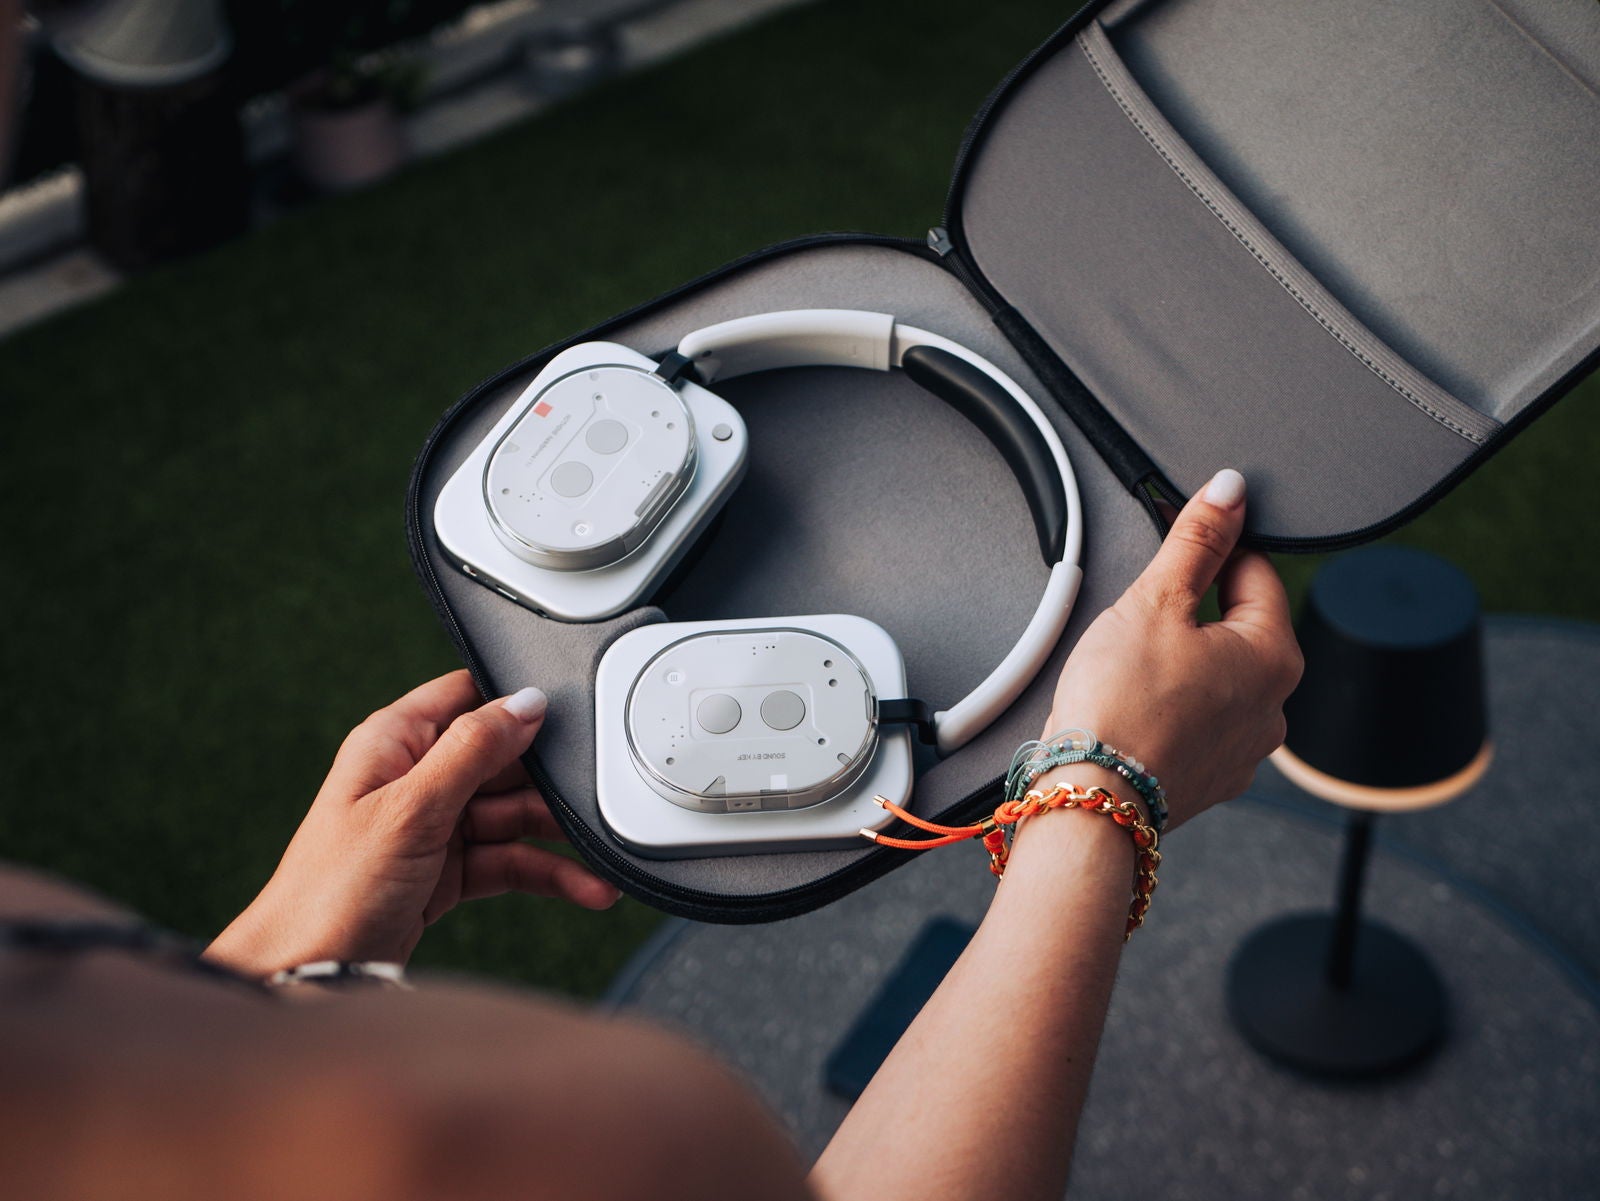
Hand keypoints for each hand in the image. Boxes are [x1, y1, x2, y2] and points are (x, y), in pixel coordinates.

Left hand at [206, 671, 619, 976]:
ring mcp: (434, 826)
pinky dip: (547, 873)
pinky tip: (584, 888)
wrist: (303, 979)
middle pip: (503, 760)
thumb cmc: (331, 892)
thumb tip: (526, 702)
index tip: (570, 719)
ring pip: (513, 815)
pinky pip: (510, 861)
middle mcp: (415, 778)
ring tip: (601, 859)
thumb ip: (472, 750)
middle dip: (550, 783)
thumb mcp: (410, 809)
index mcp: (394, 742)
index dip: (518, 704)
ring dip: (558, 836)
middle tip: (596, 800)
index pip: (469, 697)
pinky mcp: (448, 872)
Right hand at [1042, 469, 1301, 830]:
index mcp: (1274, 656)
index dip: (1215, 549)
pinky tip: (1136, 708)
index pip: (1258, 573)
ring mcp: (1245, 751)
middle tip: (1142, 614)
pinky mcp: (1211, 780)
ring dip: (1185, 663)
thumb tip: (1230, 490)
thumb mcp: (1155, 601)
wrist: (1090, 799)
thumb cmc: (1121, 704)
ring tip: (1132, 667)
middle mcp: (1274, 708)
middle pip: (1240, 629)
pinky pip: (1200, 724)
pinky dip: (1174, 708)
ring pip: (1219, 680)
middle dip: (1196, 612)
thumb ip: (1197, 541)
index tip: (1182, 544)